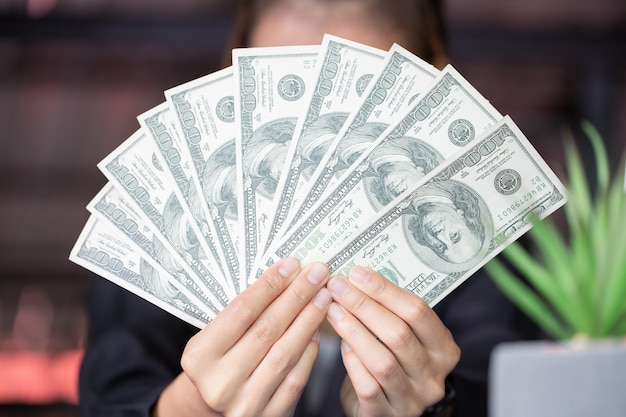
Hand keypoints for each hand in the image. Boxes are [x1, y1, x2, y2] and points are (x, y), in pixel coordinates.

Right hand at [154, 258, 331, 416]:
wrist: (213, 407)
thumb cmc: (217, 362)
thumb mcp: (214, 337)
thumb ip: (243, 313)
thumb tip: (286, 275)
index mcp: (199, 357)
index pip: (240, 312)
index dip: (269, 286)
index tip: (291, 264)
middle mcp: (220, 383)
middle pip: (266, 330)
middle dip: (296, 297)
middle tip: (317, 274)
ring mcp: (245, 404)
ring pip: (285, 353)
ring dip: (308, 320)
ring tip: (323, 297)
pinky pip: (296, 379)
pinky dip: (310, 351)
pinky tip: (317, 330)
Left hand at [325, 266, 459, 416]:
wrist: (386, 409)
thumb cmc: (393, 363)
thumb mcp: (404, 338)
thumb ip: (391, 313)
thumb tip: (358, 277)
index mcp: (443, 349)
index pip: (417, 312)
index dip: (385, 290)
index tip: (357, 273)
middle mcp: (432, 376)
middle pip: (399, 333)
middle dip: (364, 305)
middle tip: (338, 287)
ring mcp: (411, 399)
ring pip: (383, 361)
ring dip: (354, 330)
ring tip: (333, 310)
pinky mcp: (386, 415)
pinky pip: (368, 387)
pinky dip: (352, 362)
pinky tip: (339, 344)